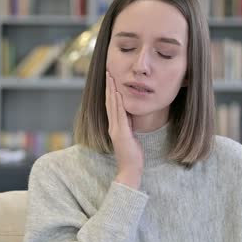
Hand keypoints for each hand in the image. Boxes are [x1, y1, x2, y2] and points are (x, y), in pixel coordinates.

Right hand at [105, 71, 143, 188]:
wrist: (130, 169)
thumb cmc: (132, 155)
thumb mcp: (131, 136)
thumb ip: (129, 125)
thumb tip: (130, 114)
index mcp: (114, 126)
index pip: (111, 105)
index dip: (110, 91)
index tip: (111, 79)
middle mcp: (113, 126)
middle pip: (109, 102)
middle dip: (109, 86)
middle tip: (108, 72)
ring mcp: (116, 129)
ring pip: (112, 106)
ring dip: (111, 91)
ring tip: (111, 78)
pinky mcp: (121, 133)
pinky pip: (119, 115)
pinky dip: (118, 103)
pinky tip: (118, 93)